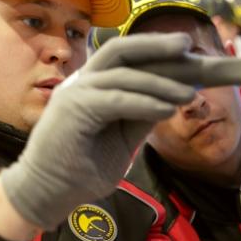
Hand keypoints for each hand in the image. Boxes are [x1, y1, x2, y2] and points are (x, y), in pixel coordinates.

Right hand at [0, 32, 196, 230]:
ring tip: (190, 93)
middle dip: (157, 45)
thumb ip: (142, 116)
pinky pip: (116, 100)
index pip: (130, 61)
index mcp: (94, 85)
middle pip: (122, 50)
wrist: (46, 195)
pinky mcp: (73, 109)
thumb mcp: (123, 140)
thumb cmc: (80, 171)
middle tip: (189, 44)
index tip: (194, 56)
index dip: (161, 55)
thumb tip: (173, 97)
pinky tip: (168, 111)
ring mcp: (75, 92)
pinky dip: (145, 103)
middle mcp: (83, 82)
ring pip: (123, 74)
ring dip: (160, 81)